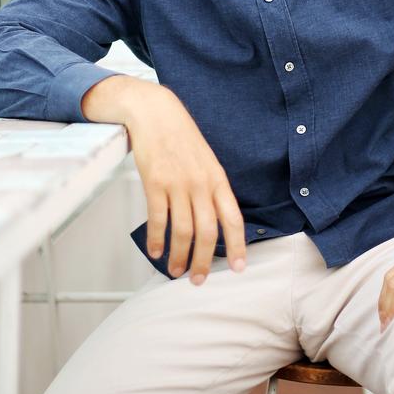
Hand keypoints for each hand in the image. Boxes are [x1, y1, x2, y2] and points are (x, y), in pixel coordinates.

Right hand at [82, 76, 245, 284]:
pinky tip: (155, 251)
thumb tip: (215, 220)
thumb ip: (211, 188)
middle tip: (199, 280)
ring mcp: (178, 184)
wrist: (156, 113)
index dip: (238, 245)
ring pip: (183, 231)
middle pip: (208, 232)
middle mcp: (201, 184)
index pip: (233, 218)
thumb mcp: (206, 160)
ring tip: (175, 270)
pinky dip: (156, 240)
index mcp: (217, 179)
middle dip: (205, 261)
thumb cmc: (181, 137)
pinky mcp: (155, 183)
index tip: (239, 267)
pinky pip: (158, 219)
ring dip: (179, 256)